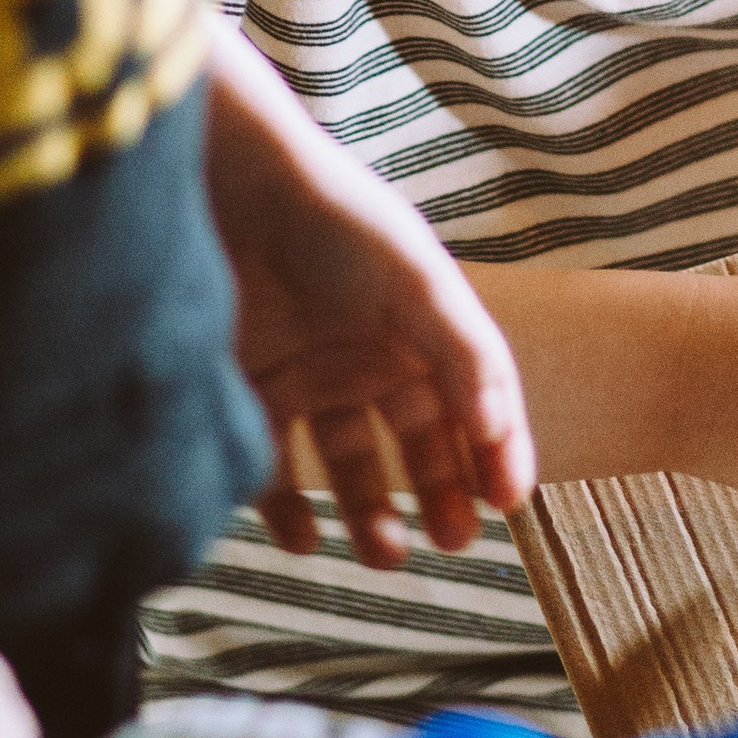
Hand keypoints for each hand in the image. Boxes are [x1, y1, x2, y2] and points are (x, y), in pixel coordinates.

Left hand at [202, 21, 534, 568]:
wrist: (227, 185)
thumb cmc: (332, 219)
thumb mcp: (415, 280)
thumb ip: (461, 352)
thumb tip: (495, 430)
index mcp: (422, 326)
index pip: (476, 400)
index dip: (498, 451)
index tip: (510, 503)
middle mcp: (370, 356)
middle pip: (420, 441)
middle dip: (443, 493)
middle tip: (456, 541)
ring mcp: (309, 376)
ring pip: (351, 466)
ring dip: (371, 513)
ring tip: (386, 552)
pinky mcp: (247, 393)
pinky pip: (274, 469)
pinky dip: (289, 510)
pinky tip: (305, 536)